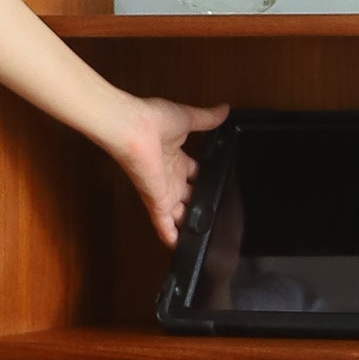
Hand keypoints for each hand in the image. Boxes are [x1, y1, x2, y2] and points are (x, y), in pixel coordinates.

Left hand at [122, 94, 227, 247]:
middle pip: (188, 197)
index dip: (205, 180)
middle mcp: (170, 176)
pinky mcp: (157, 202)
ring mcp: (164, 191)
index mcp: (176, 157)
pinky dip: (172, 237)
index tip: (218, 187)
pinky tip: (181, 250)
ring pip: (179, 214)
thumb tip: (225, 109)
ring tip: (205, 239)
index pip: (194, 173)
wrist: (133, 128)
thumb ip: (207, 118)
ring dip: (190, 224)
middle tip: (216, 217)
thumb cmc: (153, 119)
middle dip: (200, 206)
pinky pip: (165, 225)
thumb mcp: (188, 118)